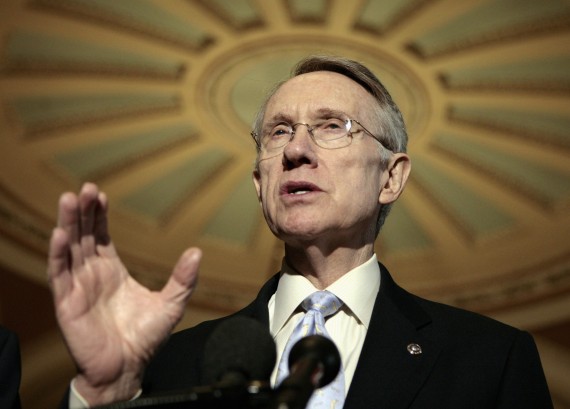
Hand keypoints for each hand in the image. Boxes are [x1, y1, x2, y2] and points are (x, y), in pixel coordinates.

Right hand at [47, 183, 200, 404]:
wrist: (127, 368)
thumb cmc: (145, 338)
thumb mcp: (171, 304)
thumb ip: (183, 279)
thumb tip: (196, 252)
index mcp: (112, 271)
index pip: (101, 236)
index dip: (99, 216)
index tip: (100, 194)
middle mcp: (92, 274)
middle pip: (84, 236)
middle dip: (83, 212)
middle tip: (86, 188)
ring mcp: (78, 287)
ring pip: (69, 249)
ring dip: (67, 224)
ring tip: (69, 199)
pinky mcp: (67, 303)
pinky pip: (59, 274)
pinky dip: (57, 254)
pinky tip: (60, 234)